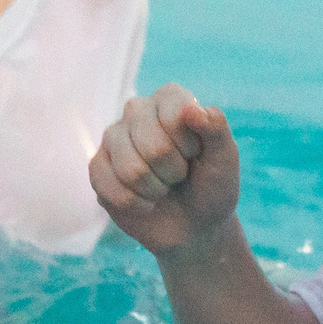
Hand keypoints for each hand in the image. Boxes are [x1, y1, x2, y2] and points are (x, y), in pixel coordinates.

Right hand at [91, 84, 242, 258]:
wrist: (194, 225)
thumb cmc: (212, 186)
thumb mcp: (225, 159)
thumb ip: (216, 128)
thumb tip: (191, 109)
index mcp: (170, 98)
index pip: (174, 116)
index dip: (189, 147)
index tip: (196, 155)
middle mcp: (137, 110)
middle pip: (153, 147)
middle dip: (174, 173)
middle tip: (179, 175)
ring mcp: (113, 137)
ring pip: (131, 170)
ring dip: (155, 190)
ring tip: (163, 187)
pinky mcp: (98, 166)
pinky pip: (109, 188)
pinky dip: (136, 204)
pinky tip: (145, 202)